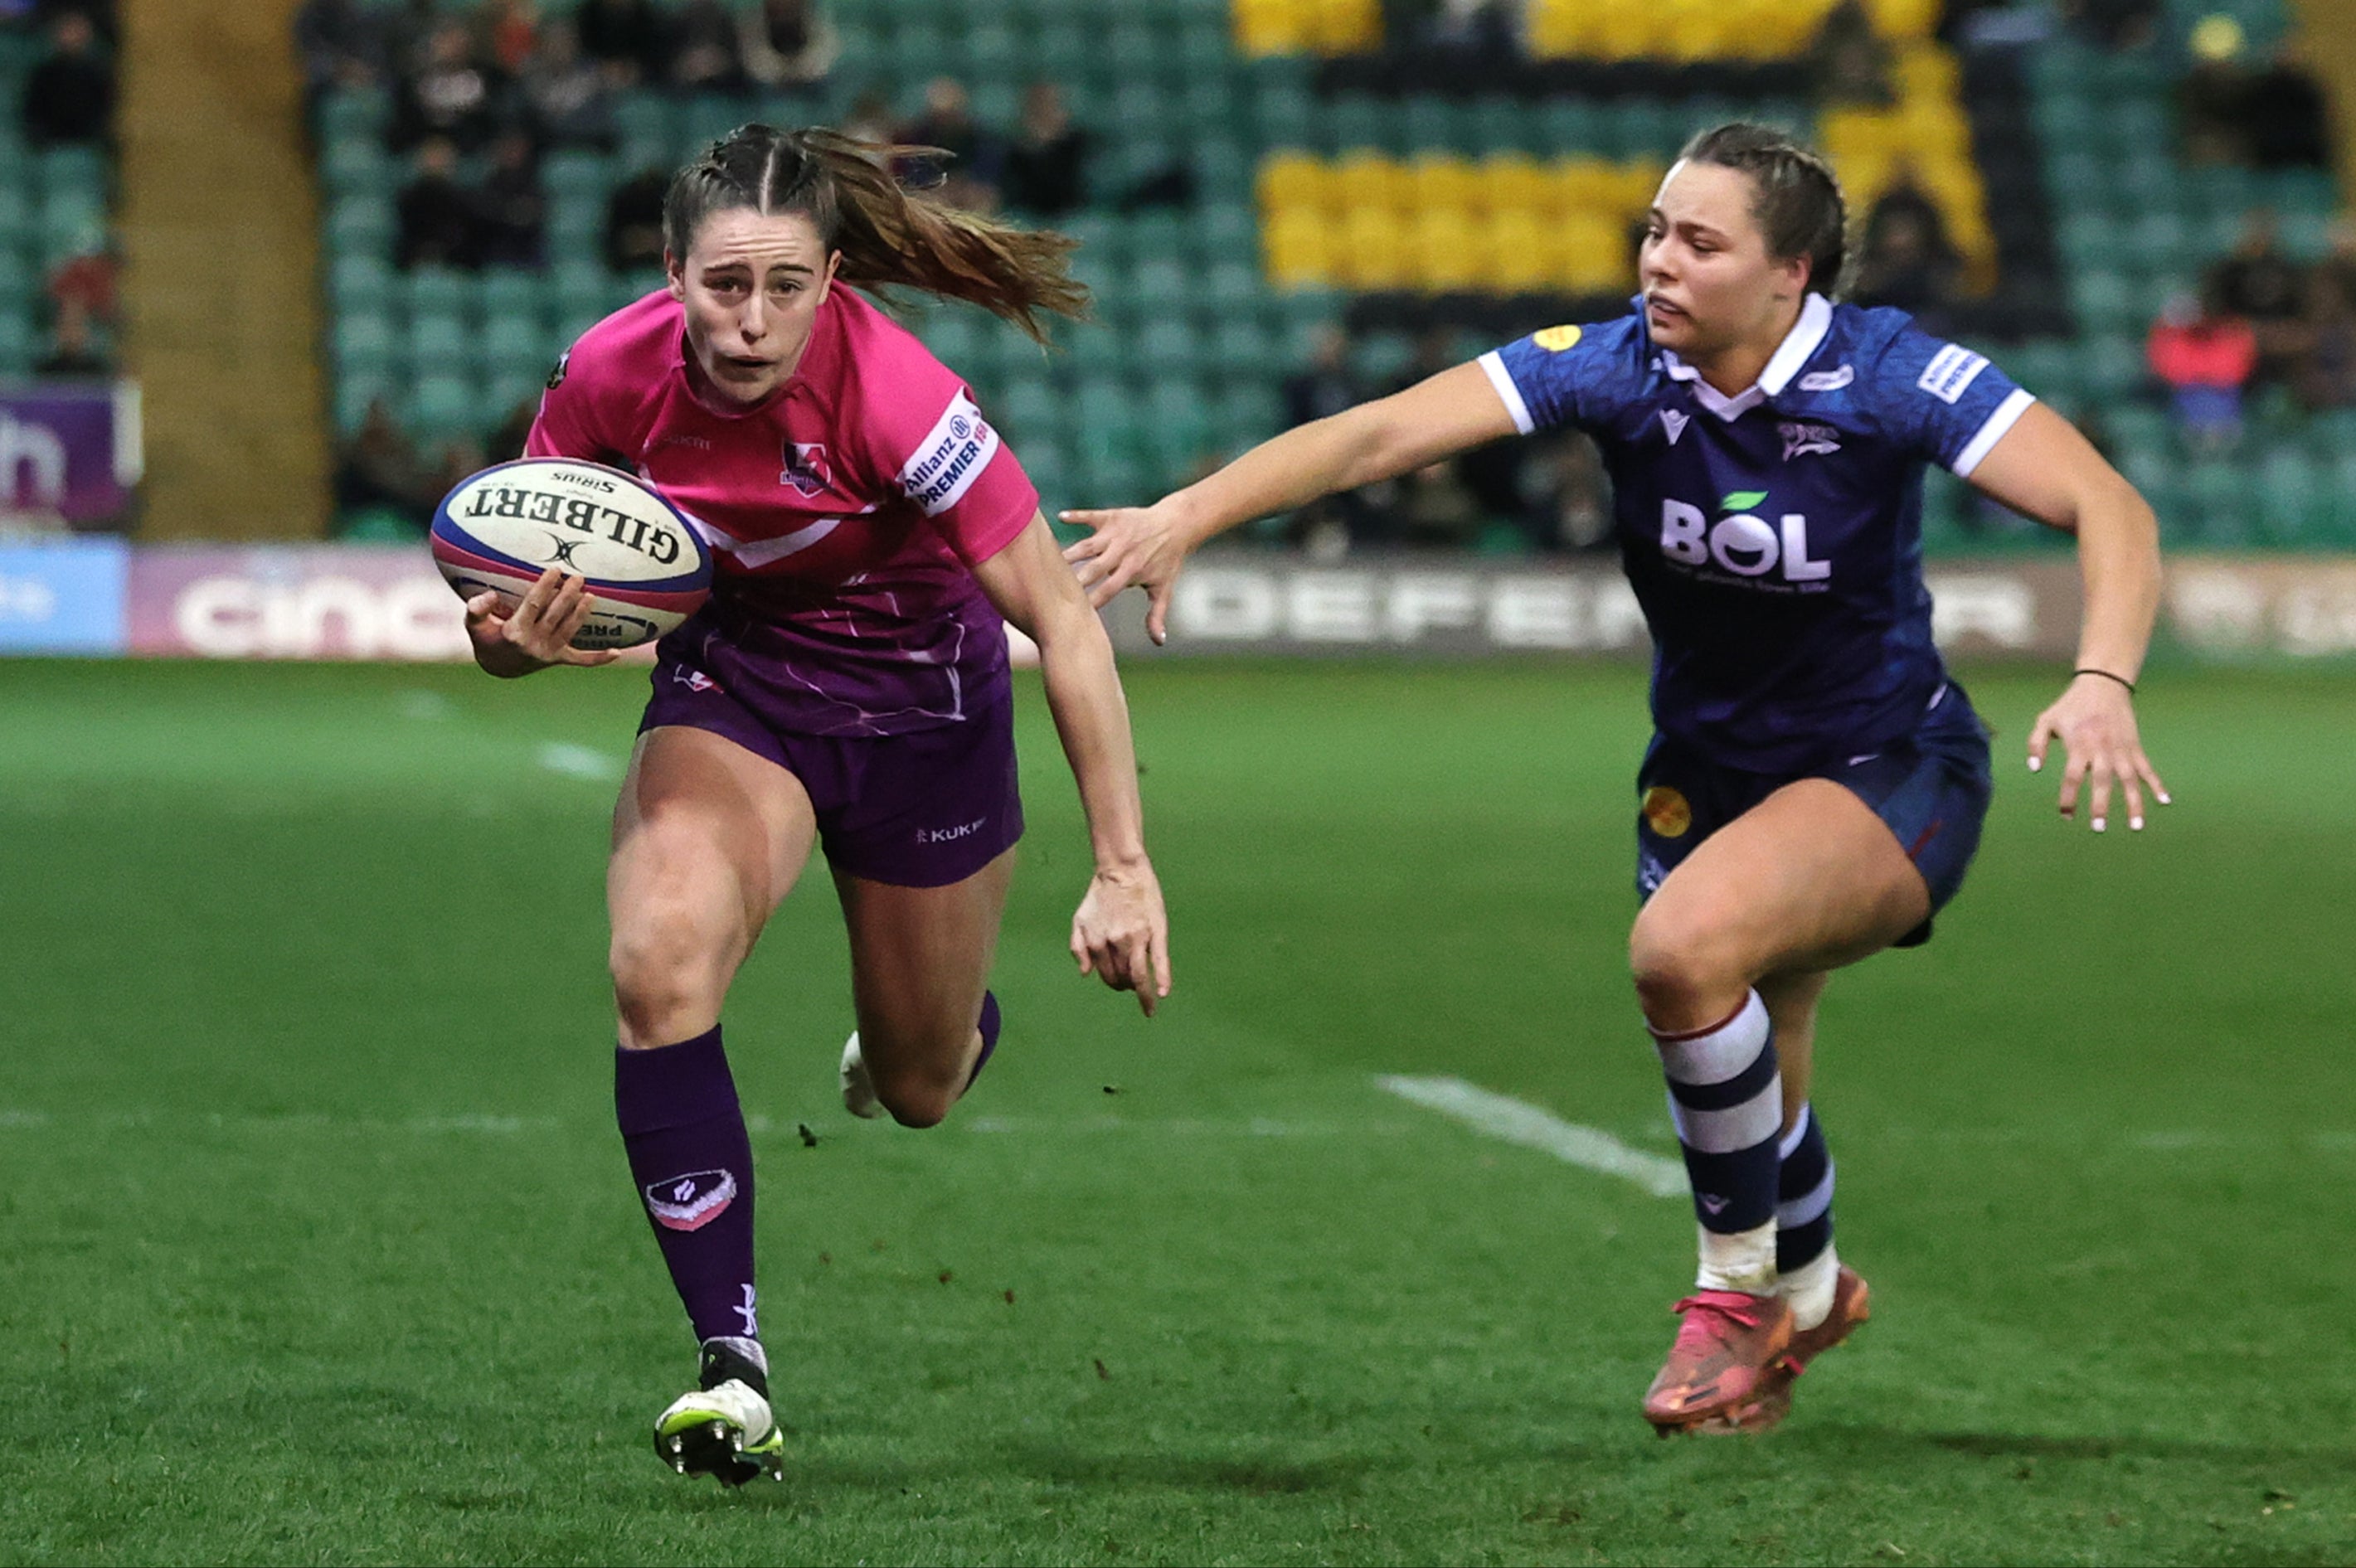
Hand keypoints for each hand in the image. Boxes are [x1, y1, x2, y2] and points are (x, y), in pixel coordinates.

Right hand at [463, 568, 619, 677]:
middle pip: (556, 614)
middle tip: (579, 577)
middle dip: (568, 595)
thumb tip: (491, 594)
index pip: (534, 605)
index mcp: (515, 632)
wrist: (498, 668)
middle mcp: (534, 643)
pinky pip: (582, 660)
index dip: (545, 586)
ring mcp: (549, 652)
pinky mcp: (559, 659)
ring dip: (582, 613)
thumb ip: (476, 608)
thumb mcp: (474, 625)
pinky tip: (618, 652)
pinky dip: (599, 658)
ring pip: (570, 630)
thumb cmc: (486, 639)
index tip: (555, 570)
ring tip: (592, 596)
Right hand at [1059, 498, 1193, 645]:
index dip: (1091, 602)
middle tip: (1052, 590)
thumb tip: (1159, 642)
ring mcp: (1115, 533)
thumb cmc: (1168, 560)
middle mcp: (1122, 552)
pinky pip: (1090, 516)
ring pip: (1087, 545)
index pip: (1107, 590)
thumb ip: (1157, 615)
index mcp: (1132, 571)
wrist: (1178, 524)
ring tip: (1046, 561)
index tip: (1072, 613)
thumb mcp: (1163, 588)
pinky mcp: (1111, 517)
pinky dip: (1076, 516)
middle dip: (1075, 579)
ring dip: (1068, 553)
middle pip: (1093, 568)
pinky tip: (1059, 517)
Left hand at [1070, 861, 1170, 1016]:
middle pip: (1123, 979)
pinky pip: (1160, 961)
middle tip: (1133, 986)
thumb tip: (1086, 974)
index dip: (1115, 983)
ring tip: (1147, 1001)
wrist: (1122, 870)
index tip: (1121, 984)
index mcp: (1097, 942)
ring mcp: (1136, 939)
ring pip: (1138, 976)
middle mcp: (1115, 944)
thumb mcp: (1079, 920)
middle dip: (1127, 987)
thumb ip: (1078, 948)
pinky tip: (1162, 993)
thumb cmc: (1099, 896)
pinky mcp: (1156, 932)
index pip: (1107, 976)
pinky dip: (1162, 979)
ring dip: (1142, 993)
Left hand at [2026, 673, 2170, 831]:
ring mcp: (2121, 749)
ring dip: (2134, 803)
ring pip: (2130, 779)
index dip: (2068, 797)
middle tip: (2099, 827)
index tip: (2066, 815)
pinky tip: (2165, 801)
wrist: (2103, 684)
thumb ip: (2036, 744)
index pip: (2072, 777)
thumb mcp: (2045, 719)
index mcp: (2079, 745)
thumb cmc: (2070, 705)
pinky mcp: (2135, 746)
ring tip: (2136, 827)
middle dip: (2101, 804)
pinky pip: (2147, 768)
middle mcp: (2102, 749)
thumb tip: (2034, 769)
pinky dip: (2157, 784)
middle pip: (2102, 780)